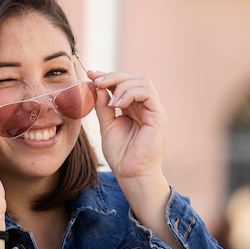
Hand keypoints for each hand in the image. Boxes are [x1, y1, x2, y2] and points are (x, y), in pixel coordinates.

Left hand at [87, 70, 166, 185]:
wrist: (130, 174)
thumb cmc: (120, 154)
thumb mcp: (107, 126)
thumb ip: (103, 106)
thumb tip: (97, 85)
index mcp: (133, 107)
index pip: (123, 83)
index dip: (107, 76)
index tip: (90, 75)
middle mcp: (144, 106)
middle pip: (133, 77)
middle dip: (113, 76)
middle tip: (97, 81)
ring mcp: (153, 110)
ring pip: (141, 81)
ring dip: (121, 86)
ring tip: (110, 103)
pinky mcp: (159, 116)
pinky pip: (148, 93)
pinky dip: (131, 93)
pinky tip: (118, 105)